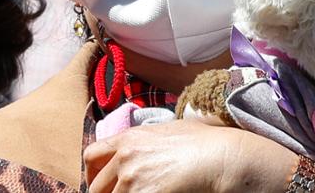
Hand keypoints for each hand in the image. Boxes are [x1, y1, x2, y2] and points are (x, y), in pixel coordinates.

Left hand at [84, 118, 314, 192]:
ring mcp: (132, 180)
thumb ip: (148, 137)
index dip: (92, 174)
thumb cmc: (206, 141)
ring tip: (147, 192)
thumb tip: (145, 145)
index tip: (101, 184)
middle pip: (96, 186)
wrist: (223, 157)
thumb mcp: (173, 129)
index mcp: (130, 138)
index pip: (91, 156)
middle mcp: (125, 158)